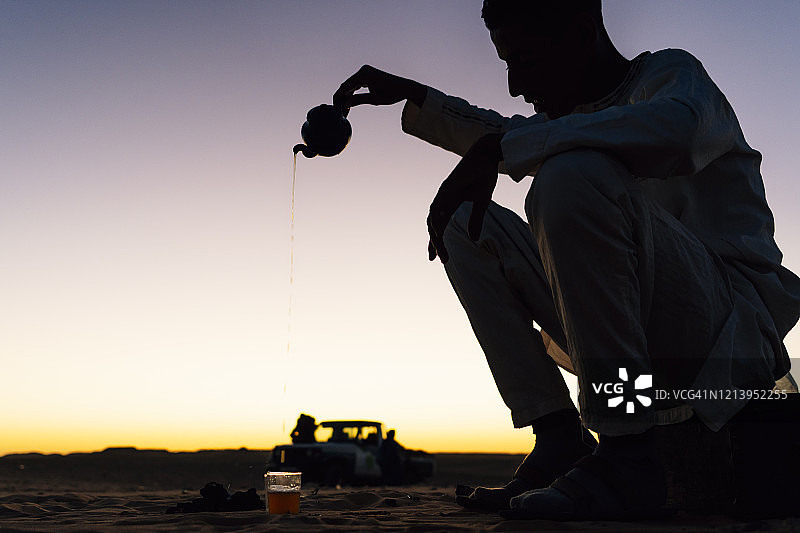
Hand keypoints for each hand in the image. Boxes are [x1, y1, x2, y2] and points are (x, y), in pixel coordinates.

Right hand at [333, 65, 426, 112]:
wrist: (405, 87)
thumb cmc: (392, 94)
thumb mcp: (374, 99)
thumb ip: (358, 101)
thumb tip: (344, 105)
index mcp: (364, 75)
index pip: (345, 86)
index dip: (338, 98)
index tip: (335, 108)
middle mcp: (363, 70)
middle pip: (346, 85)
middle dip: (341, 98)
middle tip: (338, 111)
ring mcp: (365, 71)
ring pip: (350, 85)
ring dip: (346, 96)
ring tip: (344, 110)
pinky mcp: (367, 74)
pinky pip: (356, 84)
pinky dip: (352, 93)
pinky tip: (349, 103)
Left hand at [427, 133, 502, 263]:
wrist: (488, 155)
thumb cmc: (484, 176)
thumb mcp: (482, 203)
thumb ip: (476, 220)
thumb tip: (473, 239)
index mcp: (450, 203)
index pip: (440, 226)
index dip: (437, 242)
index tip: (438, 259)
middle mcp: (443, 199)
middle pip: (433, 225)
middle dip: (435, 243)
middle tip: (439, 259)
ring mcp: (443, 193)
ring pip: (433, 219)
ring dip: (435, 236)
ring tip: (440, 250)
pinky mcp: (447, 187)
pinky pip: (438, 207)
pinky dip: (437, 219)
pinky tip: (438, 232)